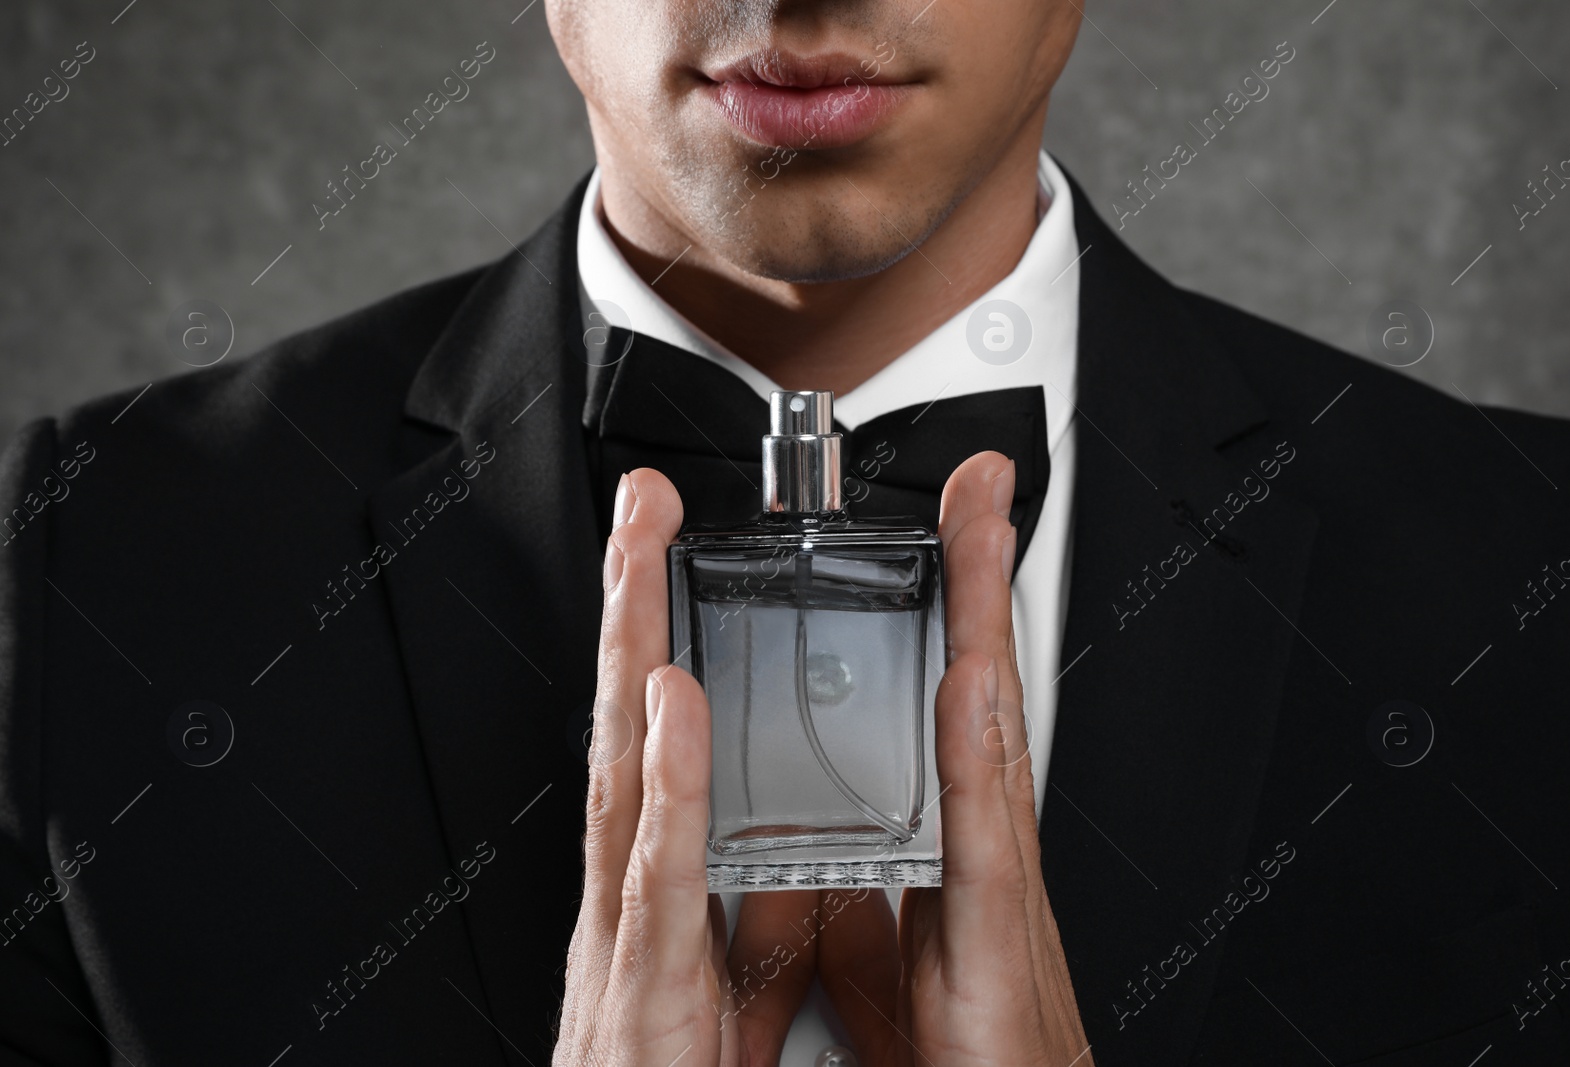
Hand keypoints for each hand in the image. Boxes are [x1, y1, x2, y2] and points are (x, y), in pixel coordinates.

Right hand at [554, 469, 883, 1066]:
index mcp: (655, 901)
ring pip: (626, 772)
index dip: (655, 644)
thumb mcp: (730, 1005)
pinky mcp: (650, 994)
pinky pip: (662, 875)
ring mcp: (626, 941)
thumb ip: (759, 934)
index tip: (664, 559)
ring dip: (633, 653)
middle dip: (630, 608)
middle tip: (641, 506)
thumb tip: (791, 884)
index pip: (653, 745)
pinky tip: (671, 703)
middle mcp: (630, 902)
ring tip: (641, 555)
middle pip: (627, 728)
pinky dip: (668, 782)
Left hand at [816, 452, 1093, 1066]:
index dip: (944, 614)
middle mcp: (980, 858)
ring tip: (980, 531)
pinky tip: (971, 681)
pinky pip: (986, 840)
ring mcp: (1001, 898)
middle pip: (977, 693)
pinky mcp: (1000, 953)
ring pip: (993, 736)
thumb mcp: (887, 974)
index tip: (947, 528)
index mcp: (948, 858)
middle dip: (979, 582)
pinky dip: (979, 755)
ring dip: (985, 625)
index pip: (943, 708)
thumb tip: (811, 873)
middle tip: (979, 485)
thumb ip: (851, 911)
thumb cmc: (964, 1066)